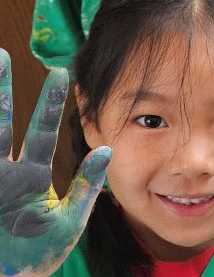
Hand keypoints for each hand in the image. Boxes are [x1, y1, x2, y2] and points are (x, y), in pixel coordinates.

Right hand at [0, 48, 109, 275]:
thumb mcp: (68, 221)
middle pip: (1, 123)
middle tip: (1, 54)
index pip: (42, 132)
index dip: (50, 103)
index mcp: (30, 178)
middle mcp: (4, 174)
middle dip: (1, 91)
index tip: (59, 71)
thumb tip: (105, 148)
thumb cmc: (38, 256)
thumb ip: (86, 185)